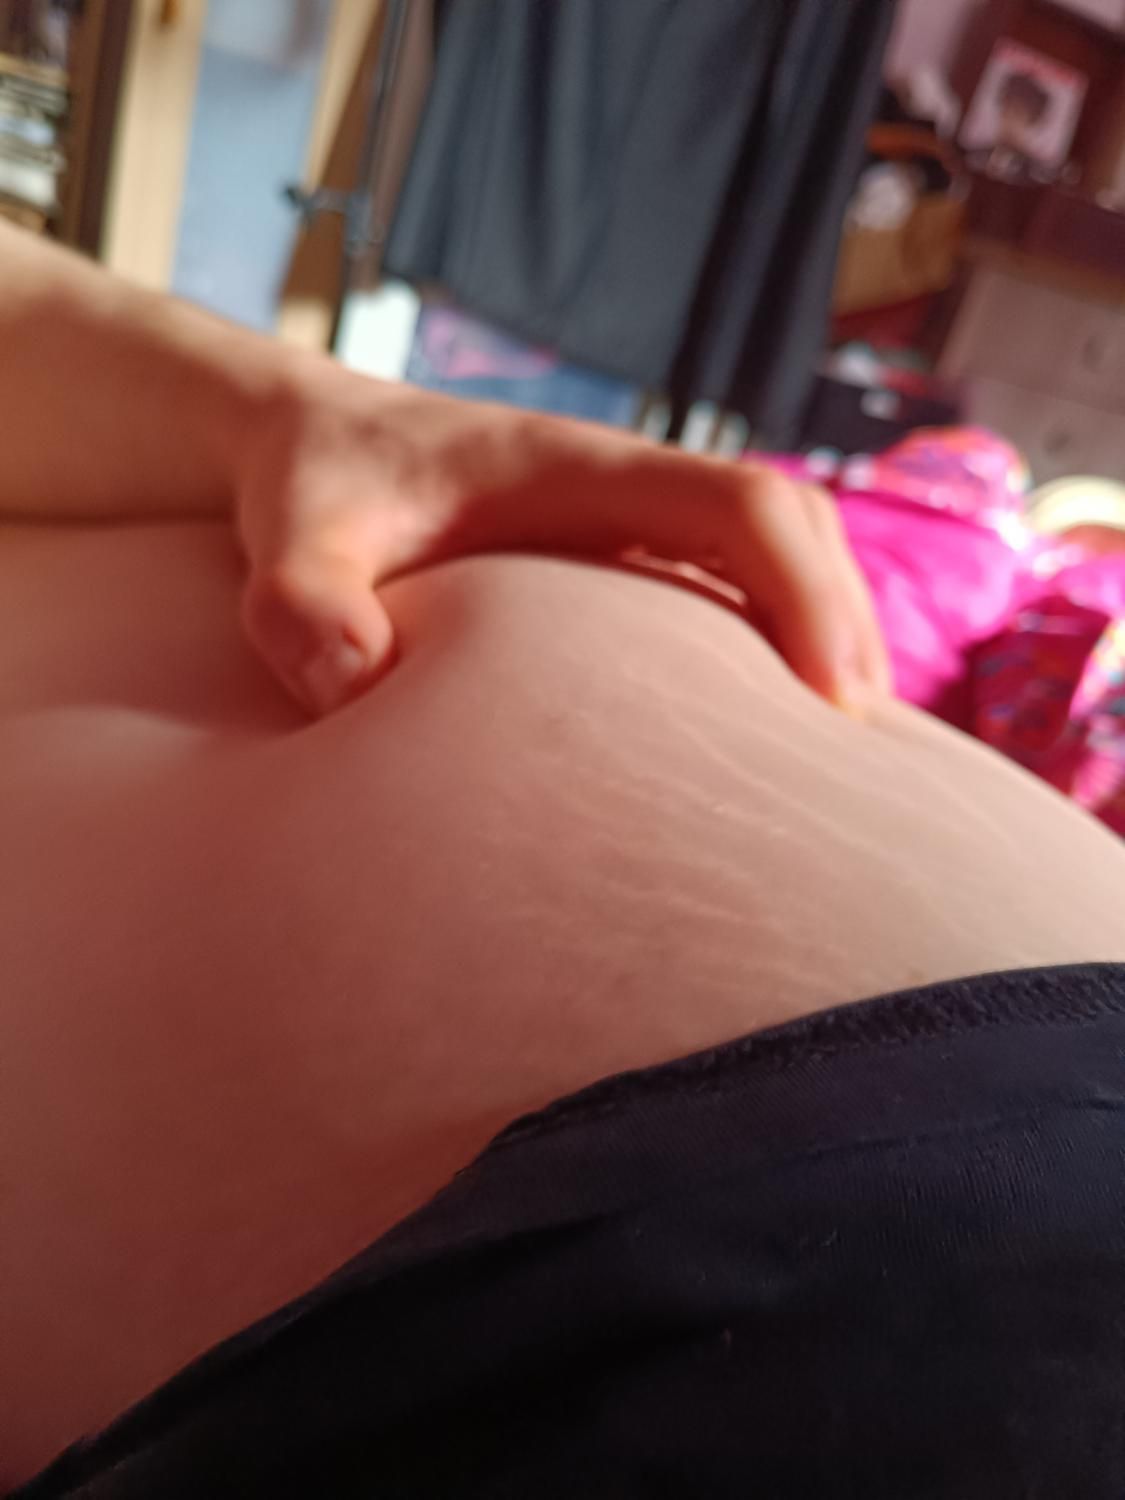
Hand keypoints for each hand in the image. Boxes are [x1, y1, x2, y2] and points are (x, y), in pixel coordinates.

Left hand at [237, 364, 889, 715]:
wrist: (311, 442)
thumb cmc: (311, 493)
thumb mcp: (289, 542)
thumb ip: (303, 603)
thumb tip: (356, 681)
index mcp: (578, 470)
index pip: (740, 505)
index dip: (806, 592)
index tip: (834, 702)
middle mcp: (626, 486)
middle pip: (791, 526)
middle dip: (844, 624)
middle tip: (865, 754)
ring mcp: (629, 519)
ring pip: (777, 554)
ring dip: (825, 633)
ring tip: (842, 753)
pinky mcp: (619, 553)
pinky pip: (732, 583)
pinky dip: (777, 640)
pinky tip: (769, 730)